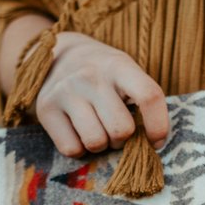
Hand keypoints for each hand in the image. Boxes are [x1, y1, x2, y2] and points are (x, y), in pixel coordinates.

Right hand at [35, 32, 168, 157]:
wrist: (57, 55)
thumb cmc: (102, 73)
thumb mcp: (125, 73)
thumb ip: (141, 100)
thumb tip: (153, 144)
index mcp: (119, 65)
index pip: (149, 96)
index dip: (158, 126)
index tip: (156, 141)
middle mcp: (91, 76)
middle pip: (121, 130)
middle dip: (123, 139)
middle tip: (116, 129)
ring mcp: (65, 92)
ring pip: (96, 143)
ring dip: (101, 145)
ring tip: (97, 129)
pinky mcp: (46, 109)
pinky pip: (72, 149)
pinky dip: (79, 149)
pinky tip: (78, 132)